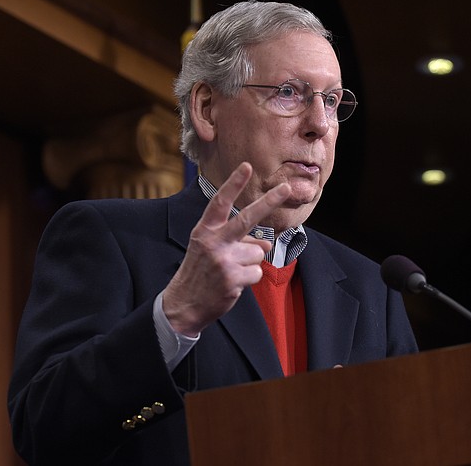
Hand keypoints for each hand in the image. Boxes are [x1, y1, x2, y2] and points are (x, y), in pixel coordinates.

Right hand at [163, 162, 290, 335]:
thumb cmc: (200, 272)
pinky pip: (257, 272)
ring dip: (250, 262)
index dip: (233, 184)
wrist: (183, 304)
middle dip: (269, 200)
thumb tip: (267, 242)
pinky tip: (233, 283)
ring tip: (231, 271)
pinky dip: (250, 278)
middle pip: (247, 218)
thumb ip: (238, 240)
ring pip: (258, 252)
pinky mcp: (232, 279)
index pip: (220, 202)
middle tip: (287, 188)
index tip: (246, 166)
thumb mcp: (211, 249)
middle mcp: (213, 242)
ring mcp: (223, 260)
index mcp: (205, 230)